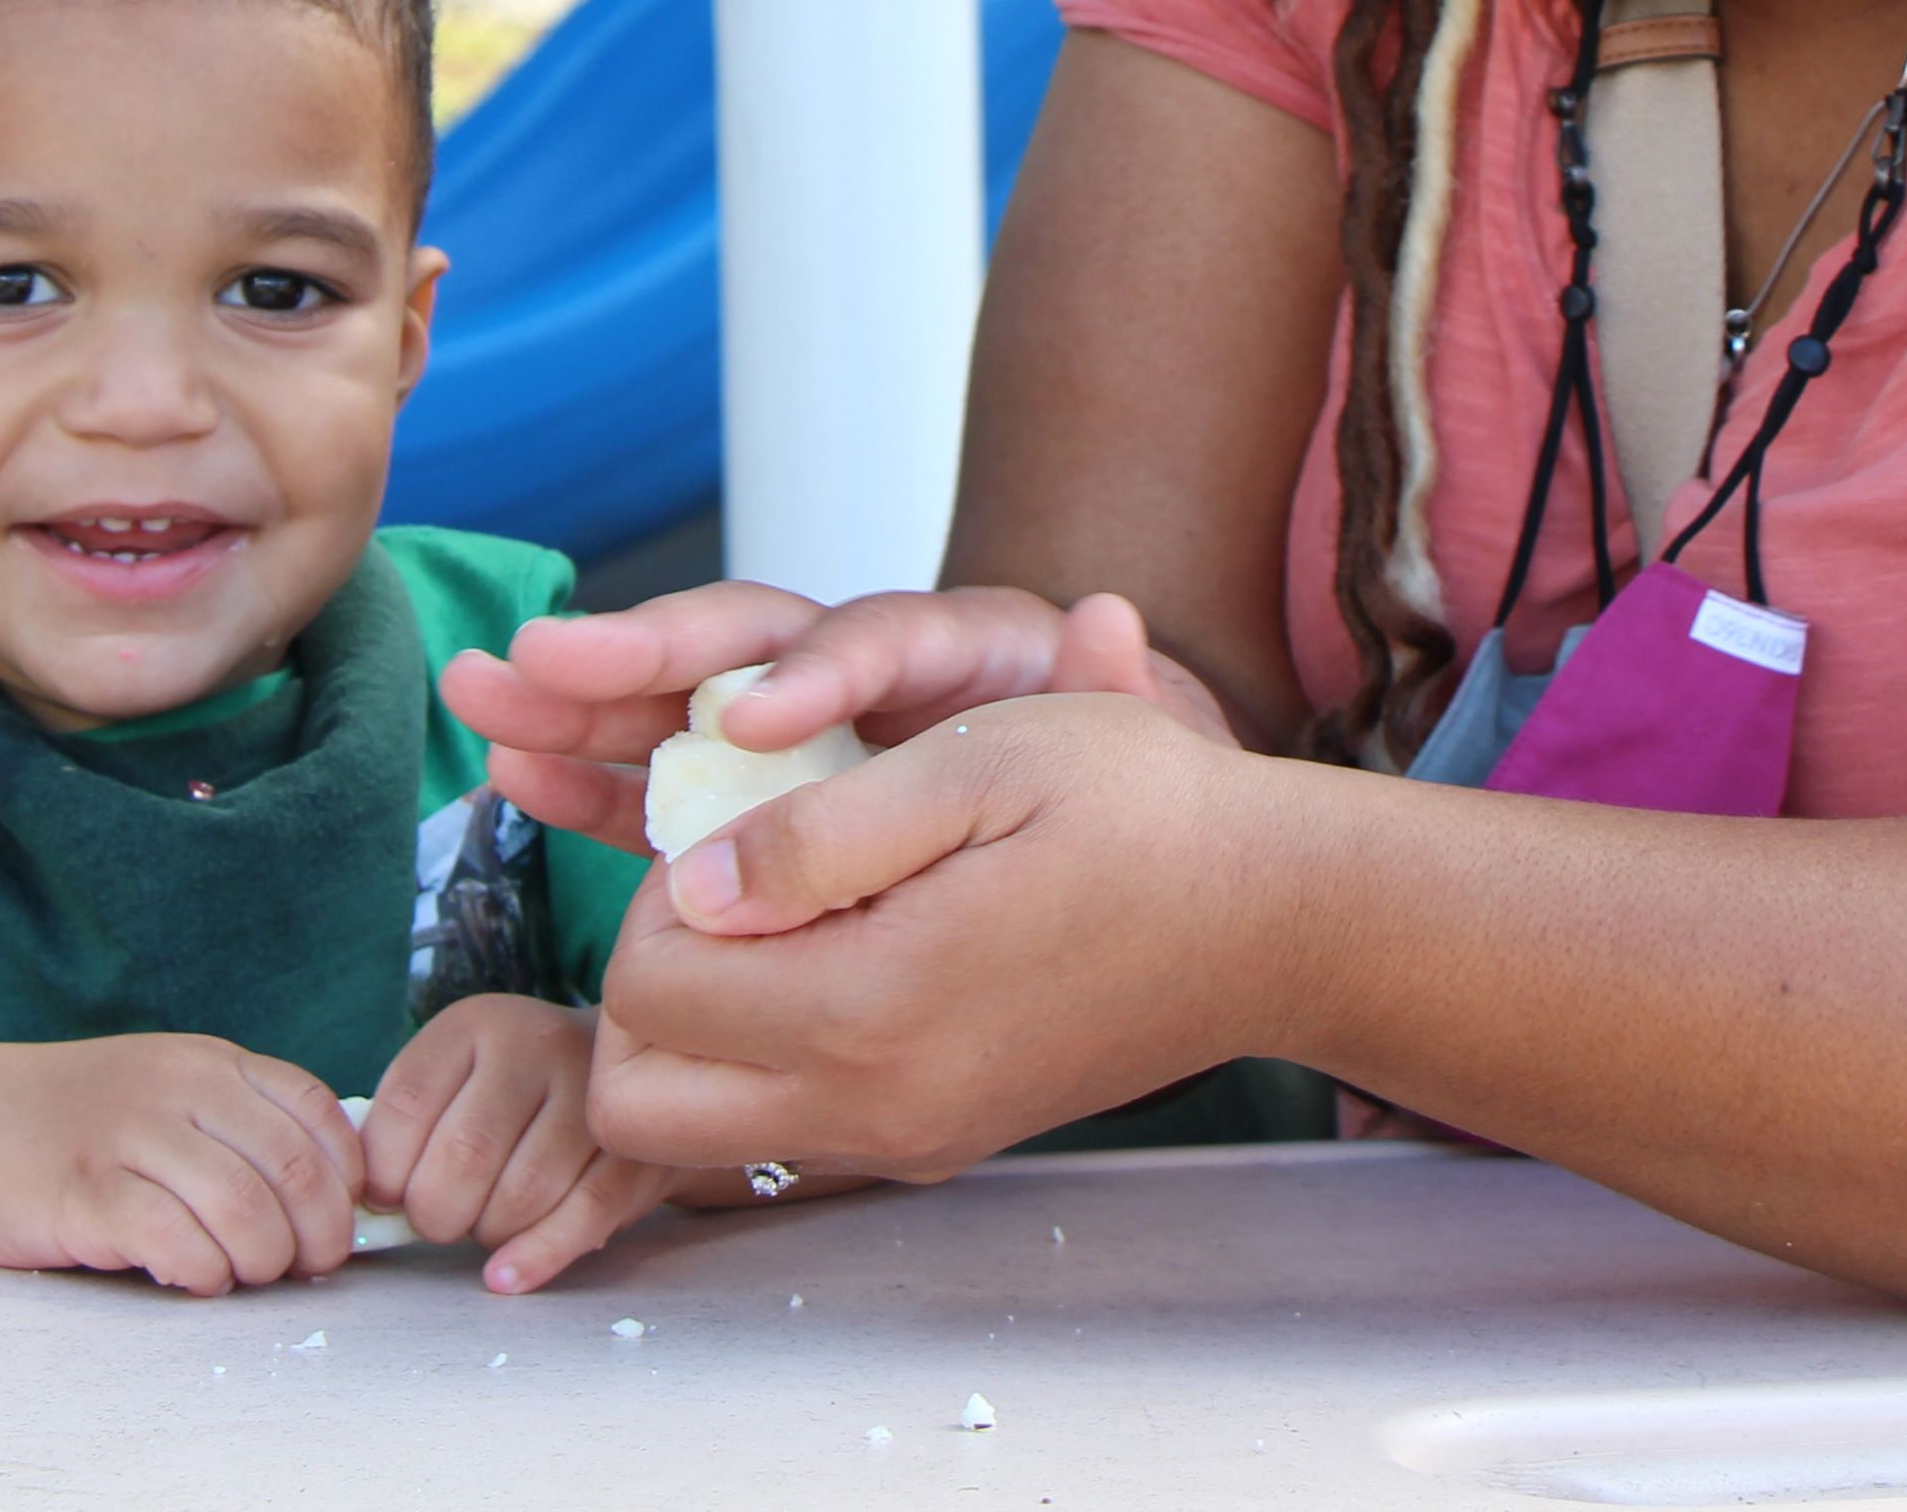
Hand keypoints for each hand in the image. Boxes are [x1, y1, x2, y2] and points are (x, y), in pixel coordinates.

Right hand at [0, 1030, 364, 1292]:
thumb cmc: (60, 1118)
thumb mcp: (157, 1091)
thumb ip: (228, 1126)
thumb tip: (319, 1197)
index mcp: (206, 1063)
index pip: (315, 1113)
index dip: (345, 1177)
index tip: (340, 1220)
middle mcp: (176, 1089)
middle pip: (292, 1167)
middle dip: (319, 1233)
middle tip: (306, 1267)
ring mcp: (128, 1138)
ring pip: (244, 1207)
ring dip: (263, 1260)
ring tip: (244, 1273)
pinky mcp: (84, 1193)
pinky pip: (176, 1240)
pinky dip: (203, 1271)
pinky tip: (192, 1277)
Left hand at [360, 994, 668, 1291]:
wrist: (626, 1067)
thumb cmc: (512, 1092)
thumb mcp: (453, 1079)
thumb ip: (403, 1127)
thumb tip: (365, 1204)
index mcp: (473, 1027)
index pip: (405, 1106)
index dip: (384, 1172)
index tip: (389, 1195)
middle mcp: (534, 1046)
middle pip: (464, 1156)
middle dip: (436, 1213)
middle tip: (440, 1219)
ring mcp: (590, 1093)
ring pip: (522, 1194)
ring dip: (489, 1233)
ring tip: (486, 1220)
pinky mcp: (633, 1145)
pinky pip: (582, 1216)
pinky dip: (536, 1257)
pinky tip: (505, 1275)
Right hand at [445, 581, 1236, 852]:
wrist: (1118, 820)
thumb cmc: (1120, 777)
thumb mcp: (1137, 733)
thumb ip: (1119, 686)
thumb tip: (1110, 618)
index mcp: (953, 650)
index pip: (874, 642)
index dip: (814, 676)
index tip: (753, 721)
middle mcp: (858, 668)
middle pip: (741, 643)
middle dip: (640, 655)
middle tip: (540, 660)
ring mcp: (798, 725)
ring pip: (675, 698)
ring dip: (576, 700)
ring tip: (483, 696)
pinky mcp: (757, 791)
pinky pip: (661, 780)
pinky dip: (592, 782)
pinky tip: (514, 778)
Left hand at [587, 690, 1285, 1180]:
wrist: (1272, 917)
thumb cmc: (1142, 815)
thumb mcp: (980, 764)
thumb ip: (817, 831)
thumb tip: (690, 884)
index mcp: (871, 1010)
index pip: (643, 991)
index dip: (653, 895)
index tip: (735, 831)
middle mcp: (876, 1108)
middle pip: (635, 1101)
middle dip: (641, 986)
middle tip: (727, 892)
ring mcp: (905, 1140)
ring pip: (696, 1133)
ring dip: (695, 1030)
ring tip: (781, 920)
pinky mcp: (934, 1143)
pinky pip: (781, 1131)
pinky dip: (761, 1060)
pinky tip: (840, 955)